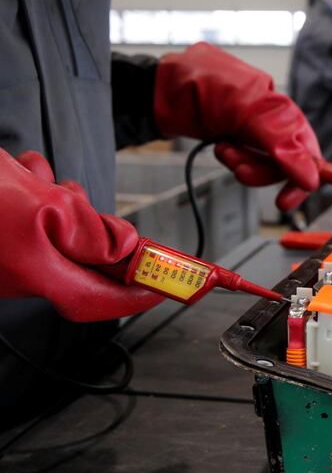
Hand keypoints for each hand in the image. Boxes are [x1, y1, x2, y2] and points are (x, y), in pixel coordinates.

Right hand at [0, 150, 163, 321]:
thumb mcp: (38, 202)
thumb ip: (88, 231)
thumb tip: (121, 250)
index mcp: (32, 273)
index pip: (98, 300)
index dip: (139, 294)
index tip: (174, 287)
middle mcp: (17, 274)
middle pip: (81, 261)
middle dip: (90, 226)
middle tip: (81, 201)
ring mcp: (3, 257)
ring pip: (56, 232)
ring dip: (61, 201)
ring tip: (40, 177)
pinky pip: (31, 218)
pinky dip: (36, 192)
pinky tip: (21, 172)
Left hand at [154, 42, 321, 210]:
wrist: (159, 87)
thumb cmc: (200, 83)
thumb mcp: (245, 111)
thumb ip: (280, 143)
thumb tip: (311, 176)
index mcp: (284, 111)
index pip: (309, 152)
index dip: (303, 178)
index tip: (287, 200)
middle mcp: (274, 122)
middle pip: (286, 165)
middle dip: (261, 171)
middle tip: (239, 168)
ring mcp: (255, 132)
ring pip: (264, 167)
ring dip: (244, 165)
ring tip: (224, 149)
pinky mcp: (238, 140)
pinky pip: (246, 163)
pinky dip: (233, 161)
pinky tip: (220, 147)